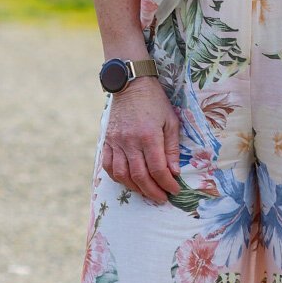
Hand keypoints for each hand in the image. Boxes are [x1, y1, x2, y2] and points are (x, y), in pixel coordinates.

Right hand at [102, 78, 181, 203]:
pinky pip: (108, 166)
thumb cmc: (155, 102)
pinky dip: (118, 178)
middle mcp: (130, 142)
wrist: (131, 84)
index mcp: (149, 136)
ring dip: (135, 188)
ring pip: (122, 175)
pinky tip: (128, 181)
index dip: (167, 183)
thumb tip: (175, 171)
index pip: (158, 169)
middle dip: (152, 191)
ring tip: (147, 192)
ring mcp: (116, 142)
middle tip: (162, 198)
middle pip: (140, 176)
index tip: (174, 190)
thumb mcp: (170, 121)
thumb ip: (172, 148)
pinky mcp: (107, 141)